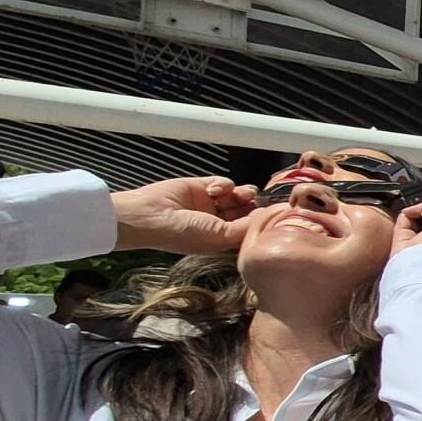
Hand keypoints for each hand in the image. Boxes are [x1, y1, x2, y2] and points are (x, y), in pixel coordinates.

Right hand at [110, 176, 258, 254]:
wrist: (150, 216)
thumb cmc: (182, 234)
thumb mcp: (220, 237)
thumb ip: (246, 228)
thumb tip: (268, 218)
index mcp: (221, 238)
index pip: (248, 227)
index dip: (259, 220)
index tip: (271, 214)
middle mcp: (216, 221)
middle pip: (246, 209)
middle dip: (253, 205)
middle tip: (255, 202)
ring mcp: (209, 203)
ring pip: (237, 194)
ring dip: (242, 193)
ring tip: (240, 195)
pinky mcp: (201, 186)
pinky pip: (222, 182)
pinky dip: (223, 184)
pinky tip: (213, 191)